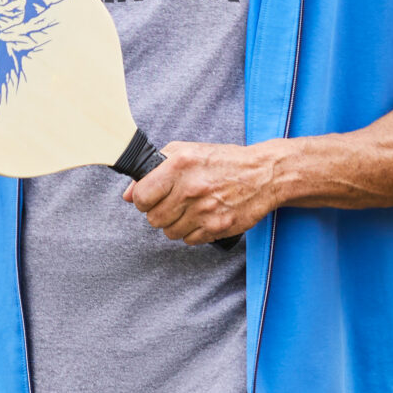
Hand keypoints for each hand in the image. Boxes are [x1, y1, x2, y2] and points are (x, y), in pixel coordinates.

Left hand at [122, 139, 291, 244]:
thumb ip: (153, 169)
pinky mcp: (217, 227)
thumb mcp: (186, 152)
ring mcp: (205, 211)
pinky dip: (192, 232)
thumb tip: (128, 194)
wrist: (264, 175)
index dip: (142, 199)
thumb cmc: (223, 161)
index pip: (141, 196)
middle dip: (159, 212)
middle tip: (173, 203)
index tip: (150, 197)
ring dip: (175, 224)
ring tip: (190, 209)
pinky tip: (202, 217)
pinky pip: (189, 240)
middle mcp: (190, 189)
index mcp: (179, 166)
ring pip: (170, 232)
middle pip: (154, 219)